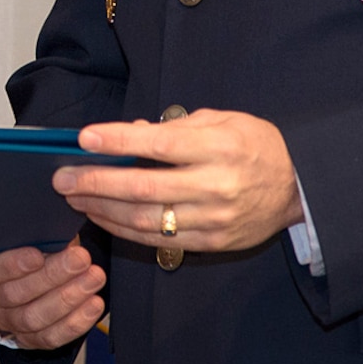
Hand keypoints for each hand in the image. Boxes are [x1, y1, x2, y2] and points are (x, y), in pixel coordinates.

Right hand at [0, 240, 103, 351]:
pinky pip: (50, 337)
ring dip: (68, 298)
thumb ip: (35, 231)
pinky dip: (75, 321)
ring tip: (93, 278)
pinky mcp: (27, 339)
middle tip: (80, 259)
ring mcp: (6, 321)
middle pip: (14, 294)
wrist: (39, 272)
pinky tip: (93, 304)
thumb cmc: (32, 244)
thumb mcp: (29, 231)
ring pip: (33, 318)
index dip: (12, 264)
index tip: (38, 255)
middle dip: (52, 276)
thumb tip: (55, 226)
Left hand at [55, 109, 300, 253]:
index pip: (160, 145)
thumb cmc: (256, 145)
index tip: (84, 138)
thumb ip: (175, 128)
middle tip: (63, 179)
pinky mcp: (212, 243)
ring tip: (75, 199)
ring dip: (104, 210)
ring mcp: (214, 219)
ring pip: (147, 220)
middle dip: (97, 183)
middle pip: (145, 188)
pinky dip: (126, 230)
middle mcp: (216, 186)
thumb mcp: (222, 120)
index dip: (119, 141)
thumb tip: (131, 134)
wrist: (299, 187)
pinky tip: (104, 218)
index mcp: (220, 147)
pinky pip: (160, 240)